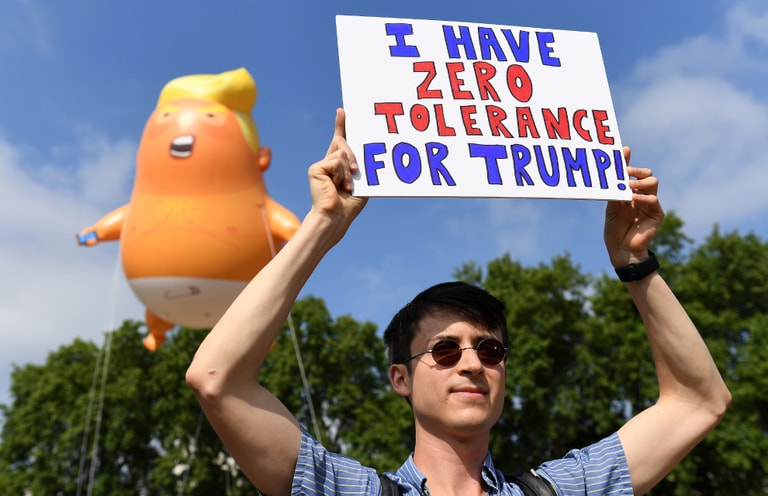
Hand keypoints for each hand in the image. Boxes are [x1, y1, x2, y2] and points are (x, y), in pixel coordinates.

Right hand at [307, 109, 367, 240]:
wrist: (335, 217)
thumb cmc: (349, 204)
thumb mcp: (360, 180)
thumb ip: (358, 163)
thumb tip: (354, 151)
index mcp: (339, 166)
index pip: (340, 141)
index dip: (341, 126)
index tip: (343, 111)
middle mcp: (328, 162)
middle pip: (342, 142)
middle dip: (353, 155)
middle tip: (356, 171)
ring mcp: (321, 165)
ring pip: (341, 152)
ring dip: (349, 170)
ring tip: (346, 186)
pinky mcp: (316, 168)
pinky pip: (336, 160)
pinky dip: (341, 173)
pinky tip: (337, 185)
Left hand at [604, 147, 663, 266]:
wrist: (621, 249)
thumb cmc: (614, 229)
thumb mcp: (611, 207)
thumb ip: (614, 191)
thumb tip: (613, 173)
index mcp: (629, 191)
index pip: (631, 172)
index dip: (628, 161)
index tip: (624, 151)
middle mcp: (641, 195)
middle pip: (646, 173)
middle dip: (636, 170)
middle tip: (626, 172)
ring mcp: (650, 203)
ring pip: (652, 182)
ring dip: (640, 181)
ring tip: (629, 186)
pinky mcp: (657, 213)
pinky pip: (653, 199)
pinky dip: (643, 197)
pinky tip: (634, 199)